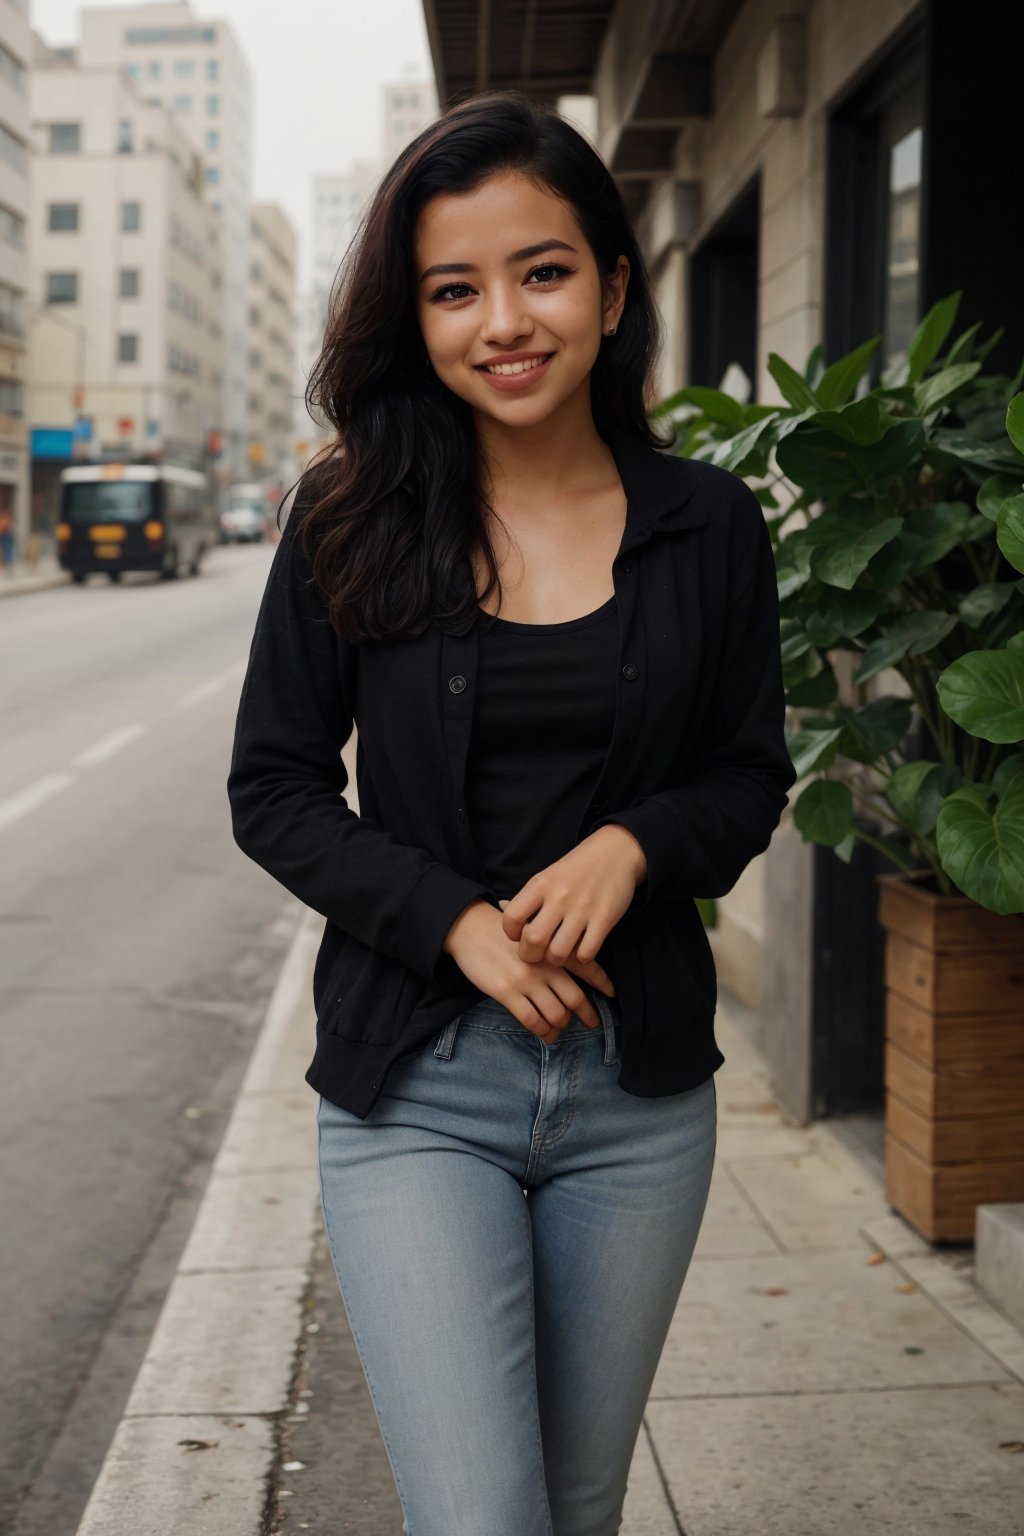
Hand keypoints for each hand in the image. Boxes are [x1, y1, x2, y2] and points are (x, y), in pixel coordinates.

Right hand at [442, 899, 614, 1043]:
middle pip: (575, 998)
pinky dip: (542, 1032)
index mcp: (552, 948)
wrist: (469, 927)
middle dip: (587, 1014)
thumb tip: (571, 956)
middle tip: (592, 1023)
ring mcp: (526, 980)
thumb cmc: (500, 929)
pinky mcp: (507, 993)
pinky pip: (532, 1020)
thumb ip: (551, 945)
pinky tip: (544, 1035)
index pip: (586, 966)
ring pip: (555, 1014)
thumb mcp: (532, 930)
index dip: (602, 982)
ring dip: (560, 1026)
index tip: (611, 993)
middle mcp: (544, 966)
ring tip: (560, 1029)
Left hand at [500, 824, 646, 967]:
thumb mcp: (547, 876)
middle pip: (533, 941)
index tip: (519, 936)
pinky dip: (582, 957)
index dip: (511, 933)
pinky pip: (586, 953)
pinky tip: (582, 948)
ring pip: (559, 953)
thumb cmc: (576, 869)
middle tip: (537, 954)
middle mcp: (559, 897)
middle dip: (531, 955)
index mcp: (540, 884)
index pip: (512, 917)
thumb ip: (528, 896)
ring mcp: (583, 909)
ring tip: (559, 952)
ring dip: (557, 959)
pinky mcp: (605, 919)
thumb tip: (501, 906)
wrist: (614, 852)